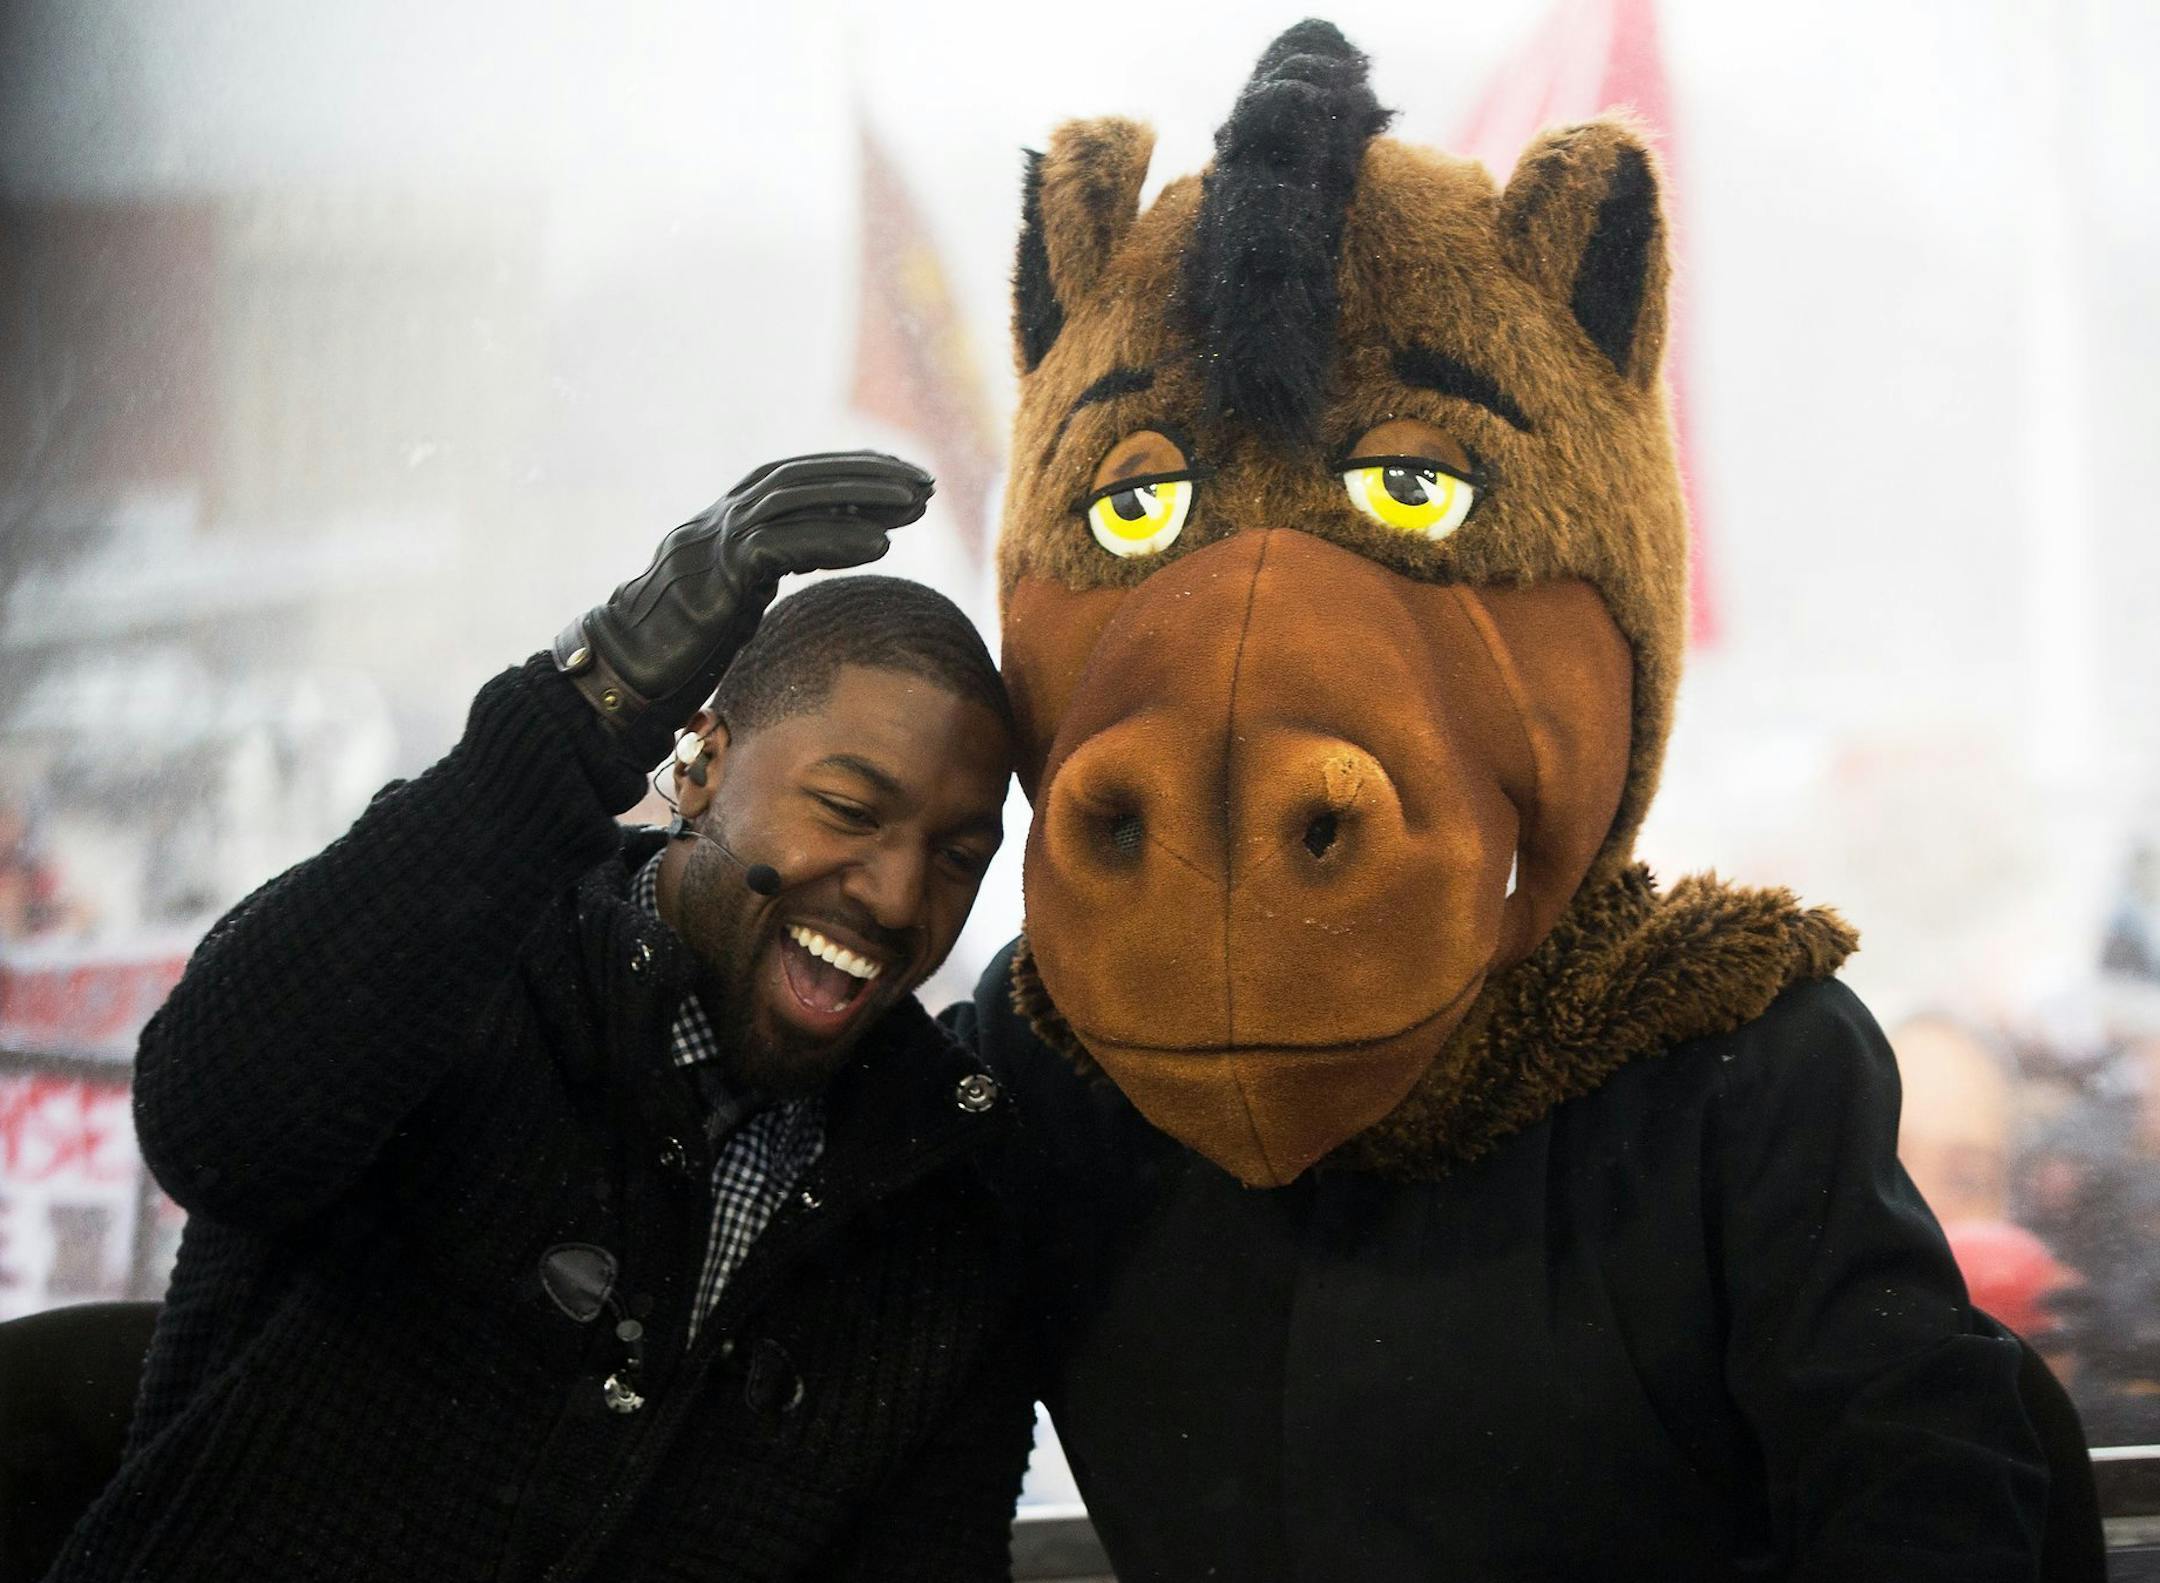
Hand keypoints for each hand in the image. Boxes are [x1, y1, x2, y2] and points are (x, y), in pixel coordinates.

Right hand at [552, 451, 934, 762]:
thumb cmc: (677, 649)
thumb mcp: (734, 596)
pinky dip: (835, 540)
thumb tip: (816, 552)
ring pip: (794, 499)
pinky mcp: (715, 577)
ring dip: (862, 497)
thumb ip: (768, 565)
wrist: (622, 676)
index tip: (901, 475)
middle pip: (800, 478)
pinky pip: (784, 546)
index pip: (794, 478)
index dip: (849, 470)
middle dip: (866, 476)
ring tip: (916, 505)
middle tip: (923, 483)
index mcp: (723, 521)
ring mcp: (713, 544)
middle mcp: (717, 520)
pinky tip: (880, 543)